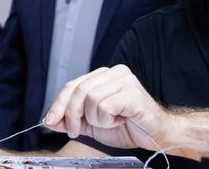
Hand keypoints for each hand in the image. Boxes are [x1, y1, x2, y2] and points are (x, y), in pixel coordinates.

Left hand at [44, 65, 175, 150]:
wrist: (158, 136)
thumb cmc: (129, 126)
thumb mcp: (93, 124)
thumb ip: (73, 120)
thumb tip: (50, 120)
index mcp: (104, 76)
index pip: (73, 85)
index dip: (59, 103)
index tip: (50, 120)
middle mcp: (114, 73)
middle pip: (79, 90)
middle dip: (71, 114)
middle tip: (75, 130)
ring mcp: (125, 80)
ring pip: (91, 99)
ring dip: (95, 119)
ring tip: (110, 122)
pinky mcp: (132, 92)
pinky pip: (105, 106)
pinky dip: (107, 120)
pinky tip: (120, 120)